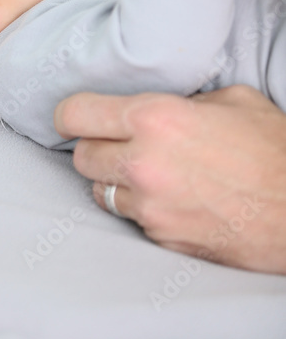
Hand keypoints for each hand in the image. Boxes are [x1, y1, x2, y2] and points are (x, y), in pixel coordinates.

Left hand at [54, 85, 285, 273]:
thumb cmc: (274, 150)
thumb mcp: (230, 100)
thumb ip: (181, 99)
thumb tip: (155, 106)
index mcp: (155, 118)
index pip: (75, 114)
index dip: (72, 115)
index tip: (78, 117)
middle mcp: (143, 163)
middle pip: (81, 156)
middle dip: (95, 148)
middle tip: (119, 144)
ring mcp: (151, 207)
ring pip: (100, 192)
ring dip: (115, 182)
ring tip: (148, 173)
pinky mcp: (163, 239)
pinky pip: (132, 220)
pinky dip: (142, 209)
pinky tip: (171, 199)